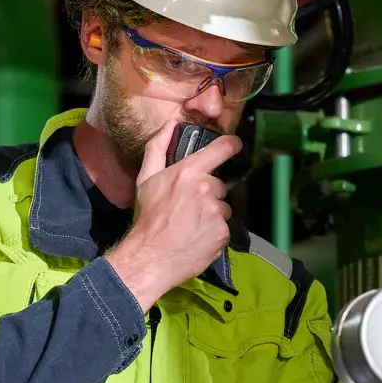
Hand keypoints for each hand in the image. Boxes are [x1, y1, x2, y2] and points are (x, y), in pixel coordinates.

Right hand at [106, 122, 240, 310]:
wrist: (151, 257)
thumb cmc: (148, 218)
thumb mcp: (145, 179)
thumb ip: (158, 148)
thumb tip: (170, 125)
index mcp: (188, 172)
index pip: (222, 149)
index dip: (232, 145)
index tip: (235, 144)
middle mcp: (206, 188)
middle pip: (219, 185)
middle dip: (208, 194)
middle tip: (188, 207)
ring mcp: (217, 211)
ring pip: (223, 207)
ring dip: (212, 213)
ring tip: (192, 224)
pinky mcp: (224, 232)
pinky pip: (225, 226)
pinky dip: (214, 231)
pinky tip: (198, 236)